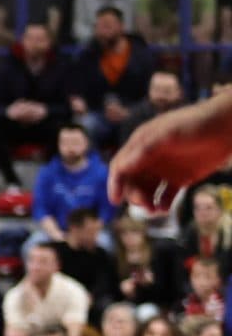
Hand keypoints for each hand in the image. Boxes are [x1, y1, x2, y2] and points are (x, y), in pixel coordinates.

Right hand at [112, 99, 231, 211]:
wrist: (225, 126)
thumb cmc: (194, 124)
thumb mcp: (167, 134)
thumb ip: (144, 150)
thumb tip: (121, 168)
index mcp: (140, 146)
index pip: (120, 167)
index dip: (115, 183)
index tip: (116, 200)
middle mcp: (149, 159)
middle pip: (132, 183)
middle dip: (135, 195)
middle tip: (145, 204)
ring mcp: (165, 170)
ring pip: (147, 191)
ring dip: (146, 202)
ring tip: (155, 210)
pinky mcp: (181, 179)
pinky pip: (166, 196)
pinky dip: (162, 204)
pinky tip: (165, 209)